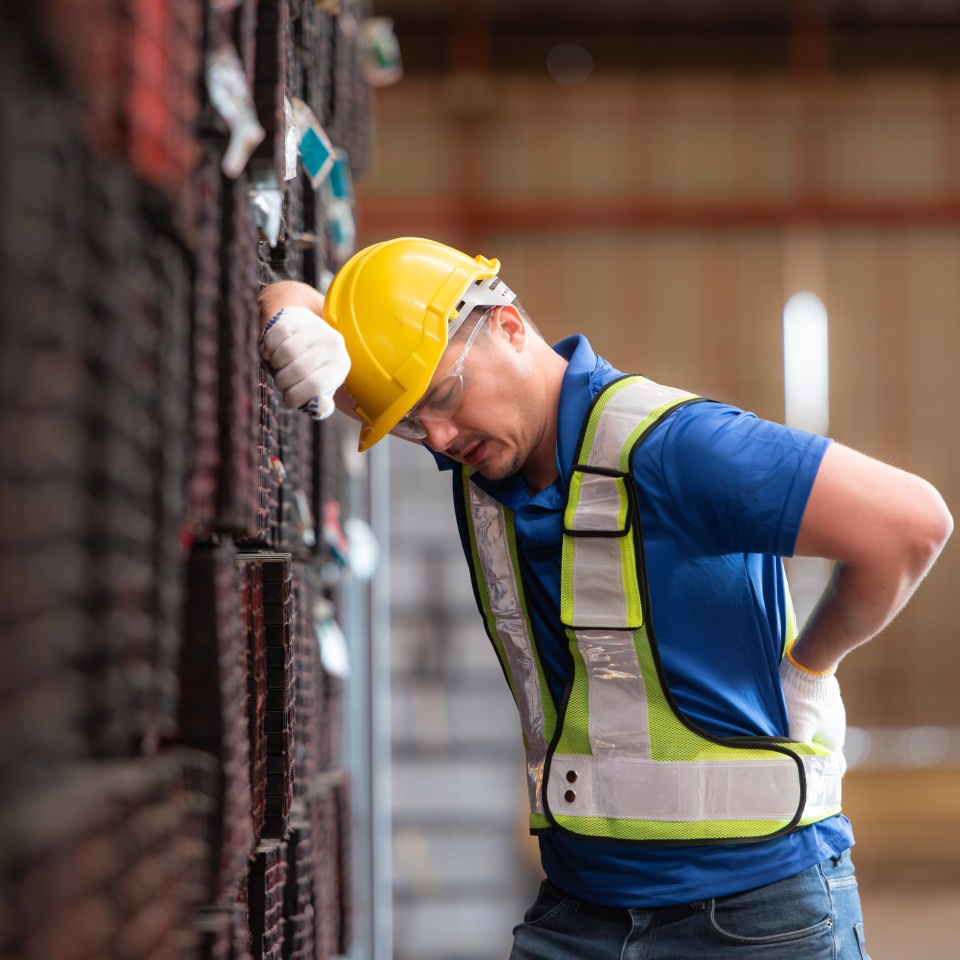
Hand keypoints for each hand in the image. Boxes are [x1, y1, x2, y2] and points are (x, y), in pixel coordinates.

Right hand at [259, 305, 349, 417]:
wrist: (306, 332)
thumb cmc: (313, 368)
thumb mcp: (321, 389)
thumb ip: (321, 405)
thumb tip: (318, 408)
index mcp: (340, 366)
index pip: (315, 386)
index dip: (295, 397)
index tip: (289, 400)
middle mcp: (333, 344)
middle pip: (298, 370)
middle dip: (283, 383)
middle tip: (281, 383)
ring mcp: (316, 327)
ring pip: (286, 353)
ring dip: (275, 366)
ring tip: (278, 367)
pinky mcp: (297, 317)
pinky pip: (276, 336)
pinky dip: (268, 349)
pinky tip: (271, 353)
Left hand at [779, 651, 846, 776]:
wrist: (811, 663)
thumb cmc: (802, 697)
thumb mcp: (797, 726)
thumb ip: (796, 748)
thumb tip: (791, 768)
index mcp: (834, 742)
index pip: (834, 768)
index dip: (824, 776)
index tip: (810, 780)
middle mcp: (836, 729)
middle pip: (826, 750)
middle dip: (813, 757)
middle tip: (793, 759)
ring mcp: (832, 713)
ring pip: (821, 731)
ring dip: (808, 736)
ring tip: (787, 737)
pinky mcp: (824, 698)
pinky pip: (816, 715)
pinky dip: (806, 720)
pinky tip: (790, 716)